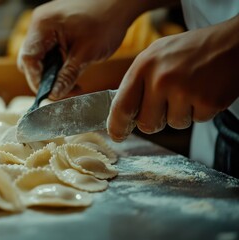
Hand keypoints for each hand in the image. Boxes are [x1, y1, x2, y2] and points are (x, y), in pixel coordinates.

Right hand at [17, 0, 143, 99]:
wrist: (120, 3)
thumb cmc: (106, 22)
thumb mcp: (86, 54)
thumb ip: (67, 76)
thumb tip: (54, 95)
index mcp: (43, 26)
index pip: (28, 60)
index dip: (37, 81)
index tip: (51, 94)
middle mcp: (40, 23)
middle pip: (31, 59)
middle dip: (44, 78)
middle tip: (62, 91)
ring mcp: (47, 24)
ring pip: (40, 56)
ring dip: (53, 72)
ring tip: (71, 82)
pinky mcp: (56, 27)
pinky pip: (50, 49)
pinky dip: (58, 63)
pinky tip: (72, 70)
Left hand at [107, 15, 238, 141]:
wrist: (231, 42)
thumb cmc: (189, 50)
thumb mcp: (155, 55)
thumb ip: (137, 81)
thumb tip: (122, 113)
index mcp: (143, 66)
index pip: (121, 106)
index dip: (117, 126)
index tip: (117, 135)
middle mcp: (161, 79)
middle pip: (147, 124)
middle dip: (155, 120)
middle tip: (166, 103)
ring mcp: (184, 91)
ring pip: (173, 124)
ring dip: (181, 113)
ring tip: (189, 89)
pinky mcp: (207, 102)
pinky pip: (196, 121)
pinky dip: (200, 110)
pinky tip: (203, 91)